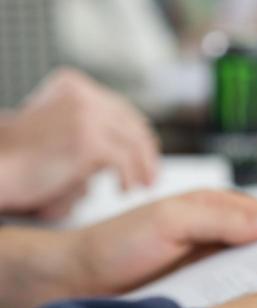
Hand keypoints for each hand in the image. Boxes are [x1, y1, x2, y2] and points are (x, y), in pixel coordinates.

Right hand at [0, 68, 158, 218]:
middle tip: (151, 175)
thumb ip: (89, 124)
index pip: (121, 108)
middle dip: (146, 152)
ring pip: (133, 142)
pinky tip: (123, 189)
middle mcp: (82, 95)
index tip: (147, 154)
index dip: (138, 134)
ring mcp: (87, 116)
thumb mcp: (58, 126)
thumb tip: (134, 140)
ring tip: (141, 186)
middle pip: (132, 124)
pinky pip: (123, 160)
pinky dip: (128, 176)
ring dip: (142, 167)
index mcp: (74, 85)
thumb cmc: (22, 154)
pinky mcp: (88, 141)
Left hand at [0, 190, 256, 307]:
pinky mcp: (205, 291)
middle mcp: (219, 235)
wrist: (78, 283)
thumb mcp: (171, 221)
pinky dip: (250, 299)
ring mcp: (213, 265)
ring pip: (255, 272)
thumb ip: (220, 218)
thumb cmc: (117, 243)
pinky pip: (236, 294)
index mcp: (216, 207)